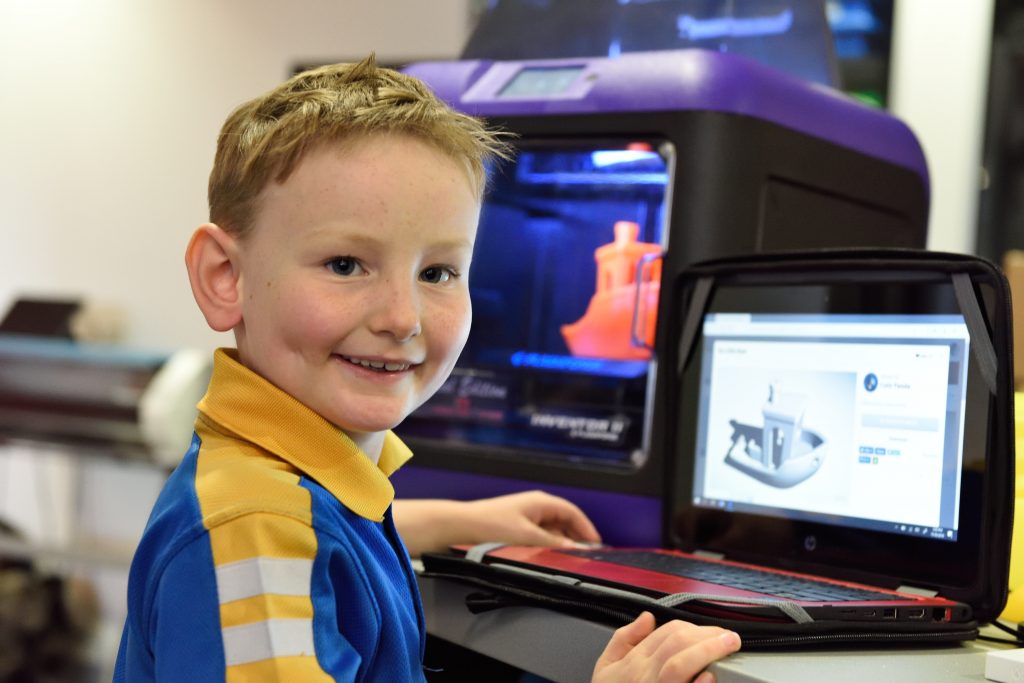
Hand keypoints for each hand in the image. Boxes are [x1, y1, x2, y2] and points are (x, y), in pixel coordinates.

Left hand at [393, 490, 600, 556]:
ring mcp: (525, 517)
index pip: (573, 513)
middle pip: (564, 521)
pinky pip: (539, 537)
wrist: (460, 526)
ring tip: (569, 561)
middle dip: (576, 538)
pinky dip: (547, 547)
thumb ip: (553, 545)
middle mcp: (535, 507)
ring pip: (551, 531)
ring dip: (560, 544)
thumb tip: (574, 550)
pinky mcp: (515, 528)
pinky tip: (548, 559)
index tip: (597, 546)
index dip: (587, 529)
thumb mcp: (528, 537)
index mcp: (541, 502)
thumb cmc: (490, 526)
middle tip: (586, 557)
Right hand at [592, 612, 740, 682]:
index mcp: (633, 662)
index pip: (666, 633)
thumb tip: (646, 617)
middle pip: (676, 643)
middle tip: (729, 635)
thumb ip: (624, 639)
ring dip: (707, 650)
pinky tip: (710, 677)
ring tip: (729, 645)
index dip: (693, 627)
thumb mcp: (606, 668)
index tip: (710, 631)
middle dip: (706, 634)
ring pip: (679, 664)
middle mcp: (643, 675)